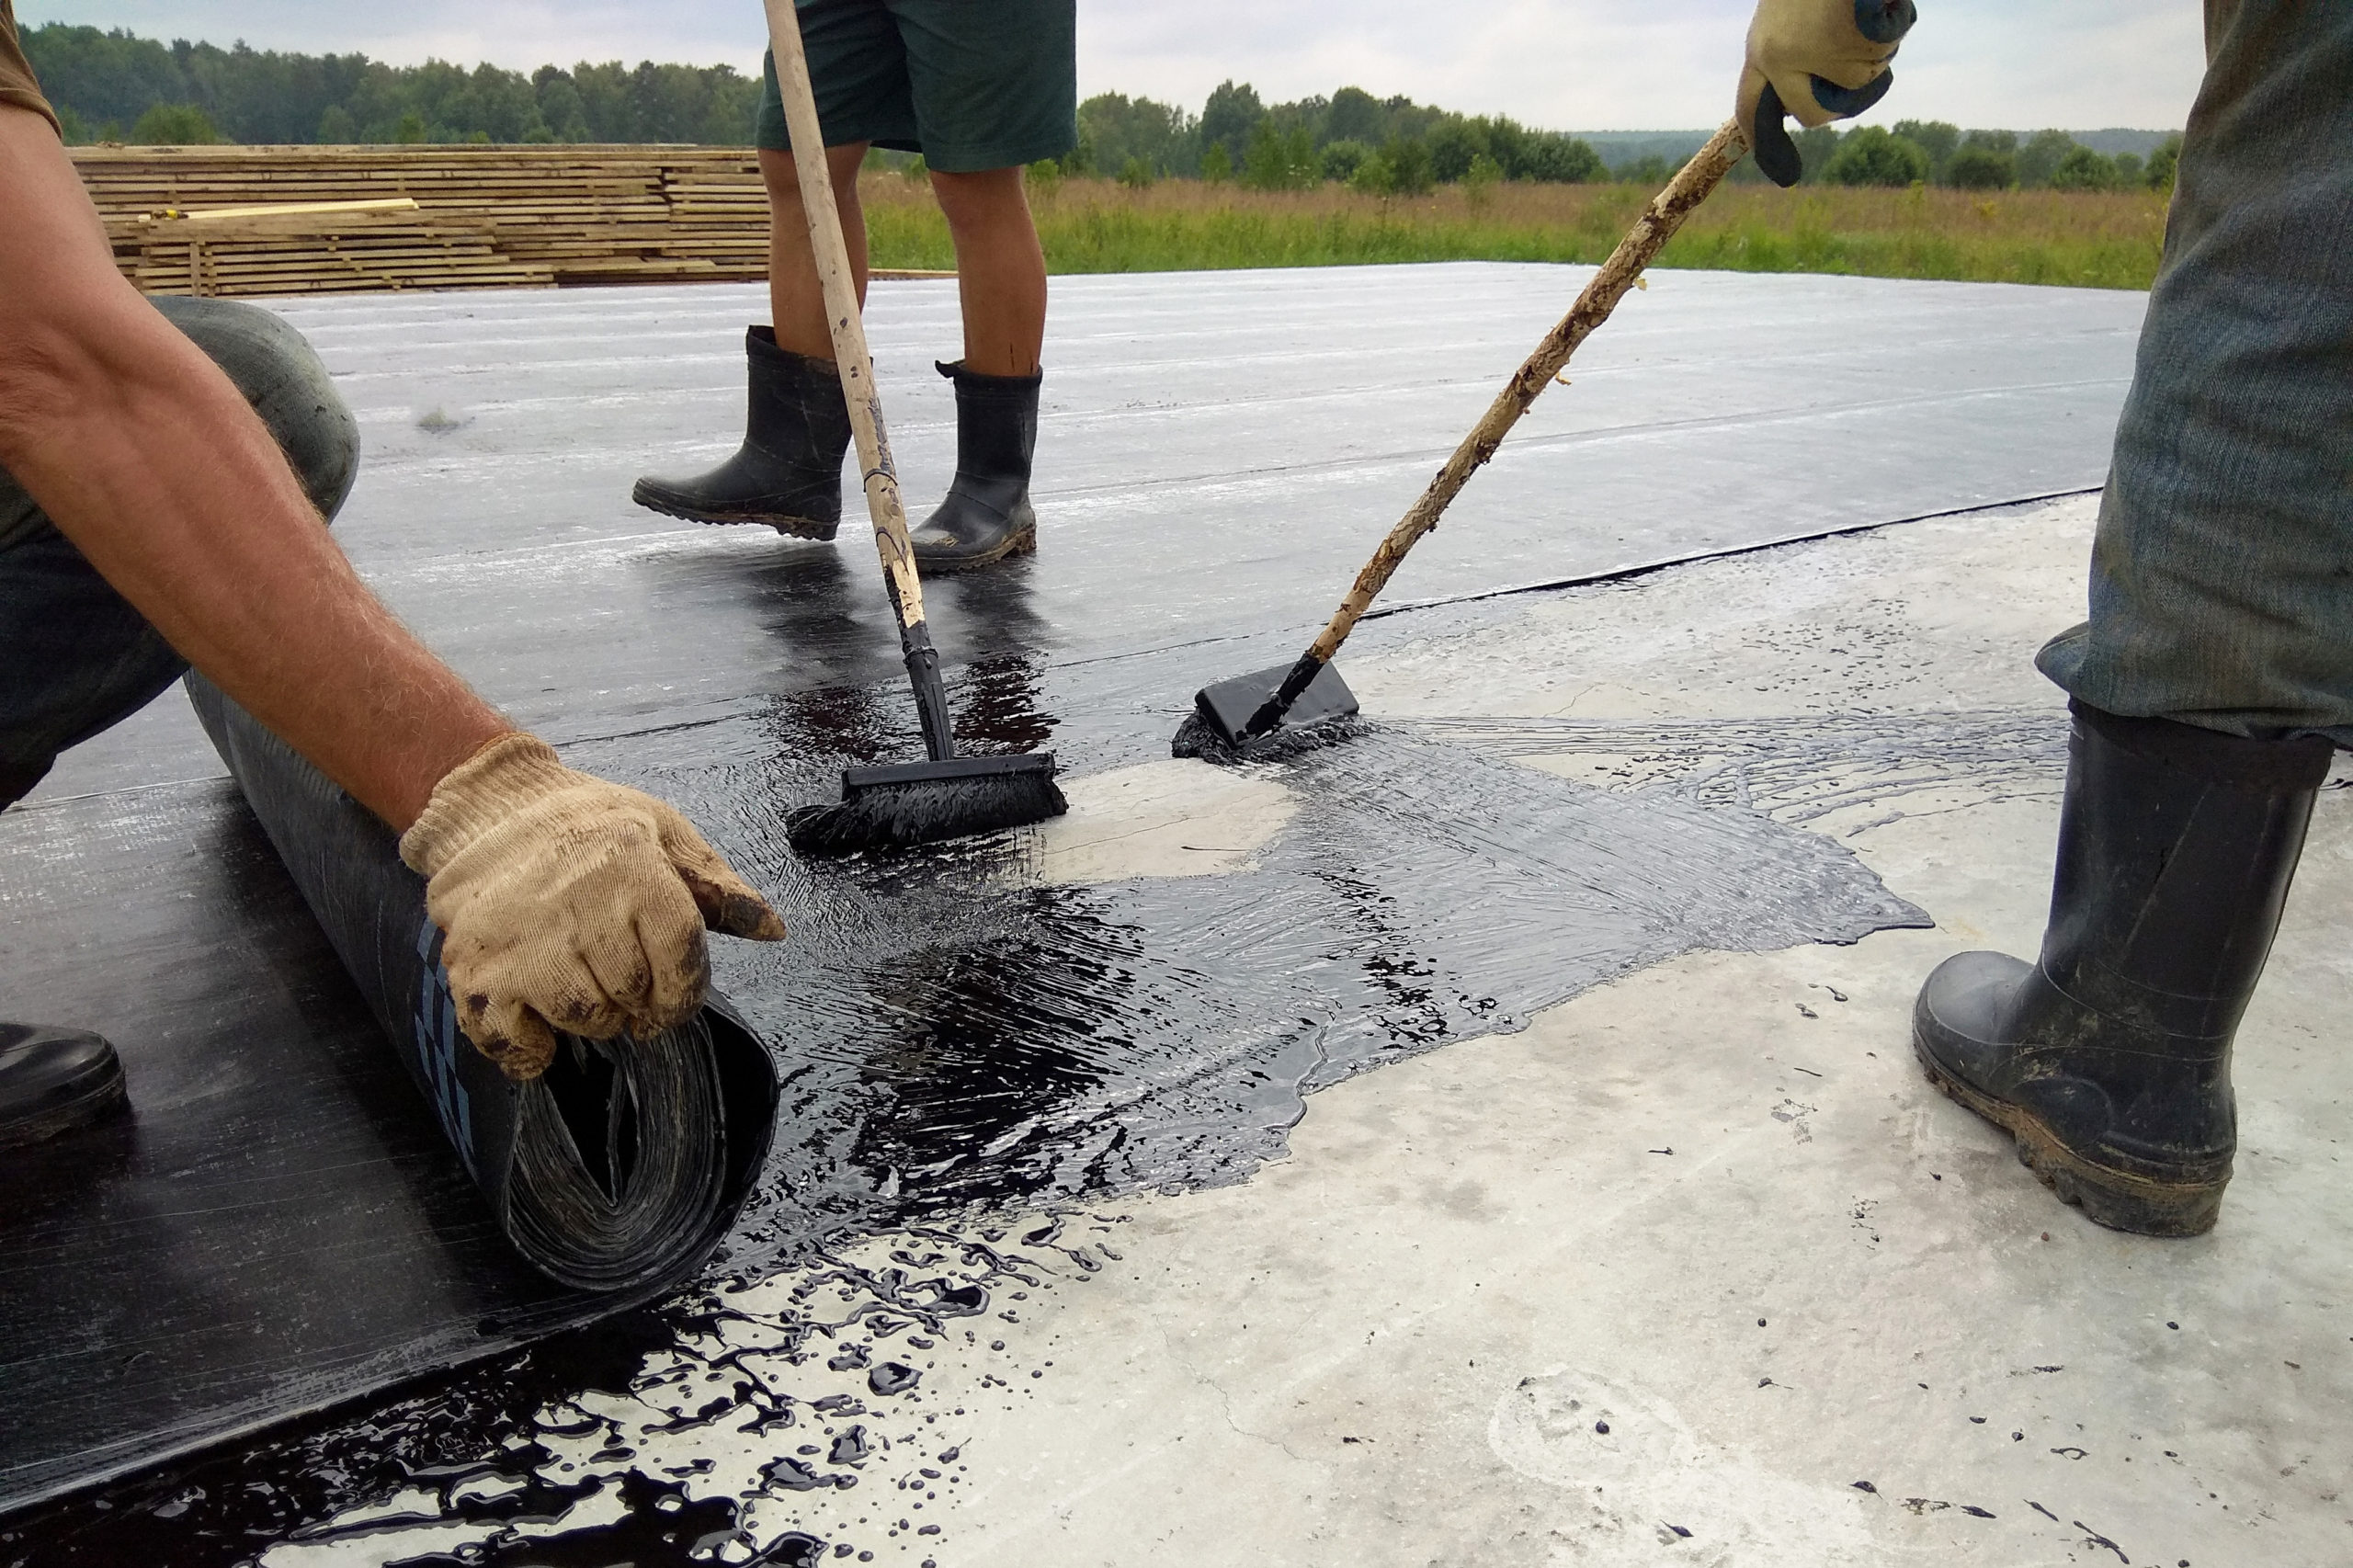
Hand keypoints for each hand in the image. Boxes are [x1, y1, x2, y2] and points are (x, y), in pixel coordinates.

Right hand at [399, 733, 786, 1079]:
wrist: (490, 808)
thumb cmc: (589, 824)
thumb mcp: (663, 832)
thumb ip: (717, 886)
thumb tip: (772, 929)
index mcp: (632, 870)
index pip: (680, 958)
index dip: (684, 992)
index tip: (672, 1000)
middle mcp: (577, 906)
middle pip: (633, 994)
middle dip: (636, 1000)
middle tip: (620, 979)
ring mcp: (521, 940)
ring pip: (583, 1018)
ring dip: (590, 1017)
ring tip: (581, 984)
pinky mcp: (474, 969)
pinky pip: (513, 1040)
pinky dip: (530, 1049)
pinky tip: (537, 1025)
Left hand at [1738, 0, 1917, 186]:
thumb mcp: (1791, 15)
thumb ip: (1795, 51)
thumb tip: (1808, 102)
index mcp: (1760, 49)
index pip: (1751, 106)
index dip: (1761, 140)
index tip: (1776, 169)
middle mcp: (1776, 57)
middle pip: (1813, 114)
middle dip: (1839, 103)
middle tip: (1854, 77)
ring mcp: (1809, 52)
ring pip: (1857, 82)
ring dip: (1872, 55)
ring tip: (1861, 16)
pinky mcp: (1840, 41)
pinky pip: (1878, 58)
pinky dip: (1888, 35)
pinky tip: (1874, 10)